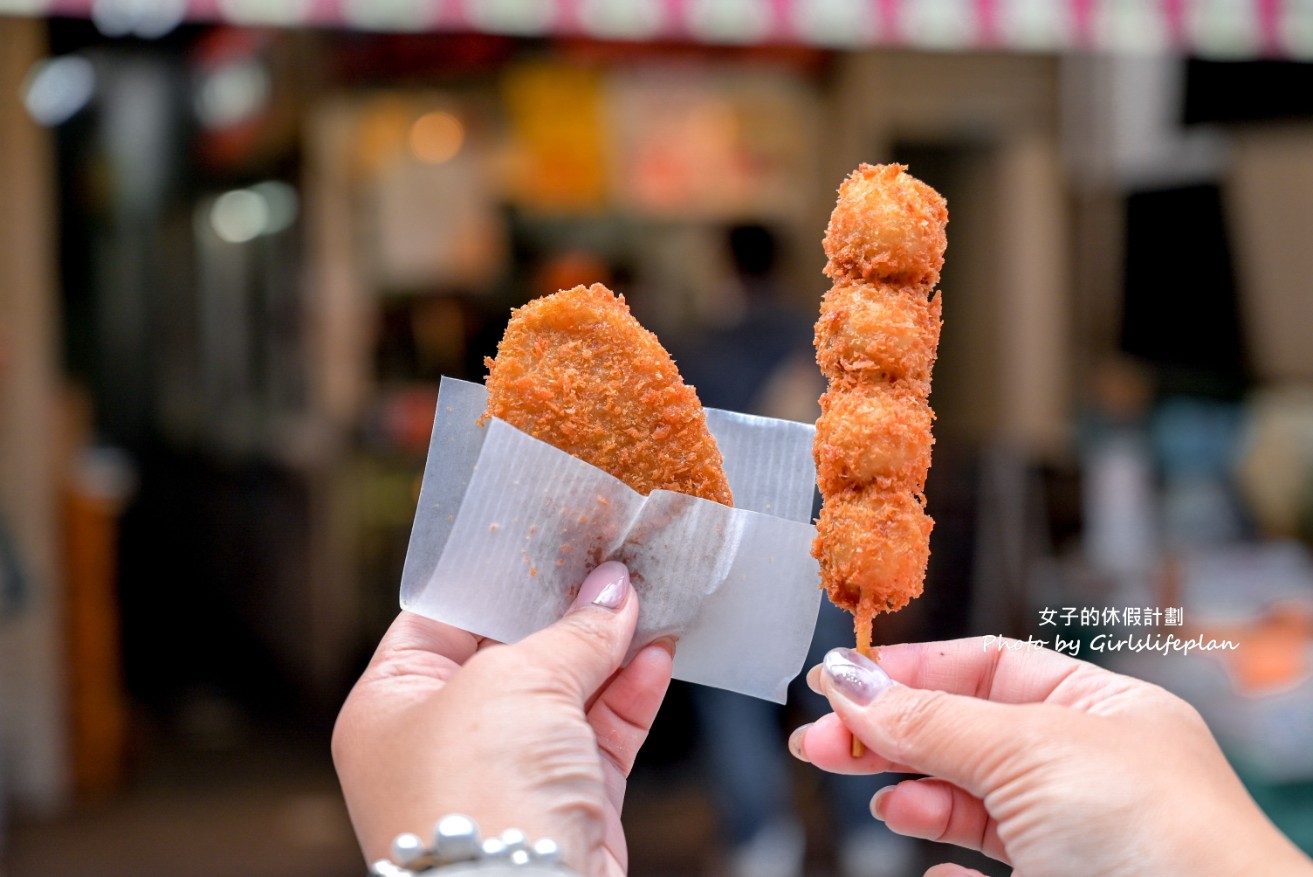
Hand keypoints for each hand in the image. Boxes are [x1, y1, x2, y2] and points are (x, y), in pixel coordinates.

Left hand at [333, 561, 672, 876]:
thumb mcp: (515, 681)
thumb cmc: (479, 794)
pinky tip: (658, 650)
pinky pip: (601, 731)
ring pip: (566, 690)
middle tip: (608, 560)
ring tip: (646, 593)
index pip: (443, 618)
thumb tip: (614, 590)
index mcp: (393, 703)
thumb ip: (571, 631)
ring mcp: (508, 773)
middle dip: (563, 608)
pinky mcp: (566, 801)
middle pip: (511, 651)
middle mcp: (445, 738)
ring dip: (608, 645)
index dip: (496, 578)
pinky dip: (632, 691)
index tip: (547, 540)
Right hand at [789, 638, 1312, 876]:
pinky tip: (933, 873)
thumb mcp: (1030, 751)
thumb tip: (850, 681)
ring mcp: (1081, 837)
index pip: (990, 666)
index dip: (912, 669)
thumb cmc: (1162, 842)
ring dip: (916, 795)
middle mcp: (1093, 769)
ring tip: (876, 796)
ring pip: (976, 803)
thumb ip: (932, 719)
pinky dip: (951, 866)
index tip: (842, 680)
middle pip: (968, 732)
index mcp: (1105, 711)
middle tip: (820, 741)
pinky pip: (996, 871)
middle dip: (892, 733)